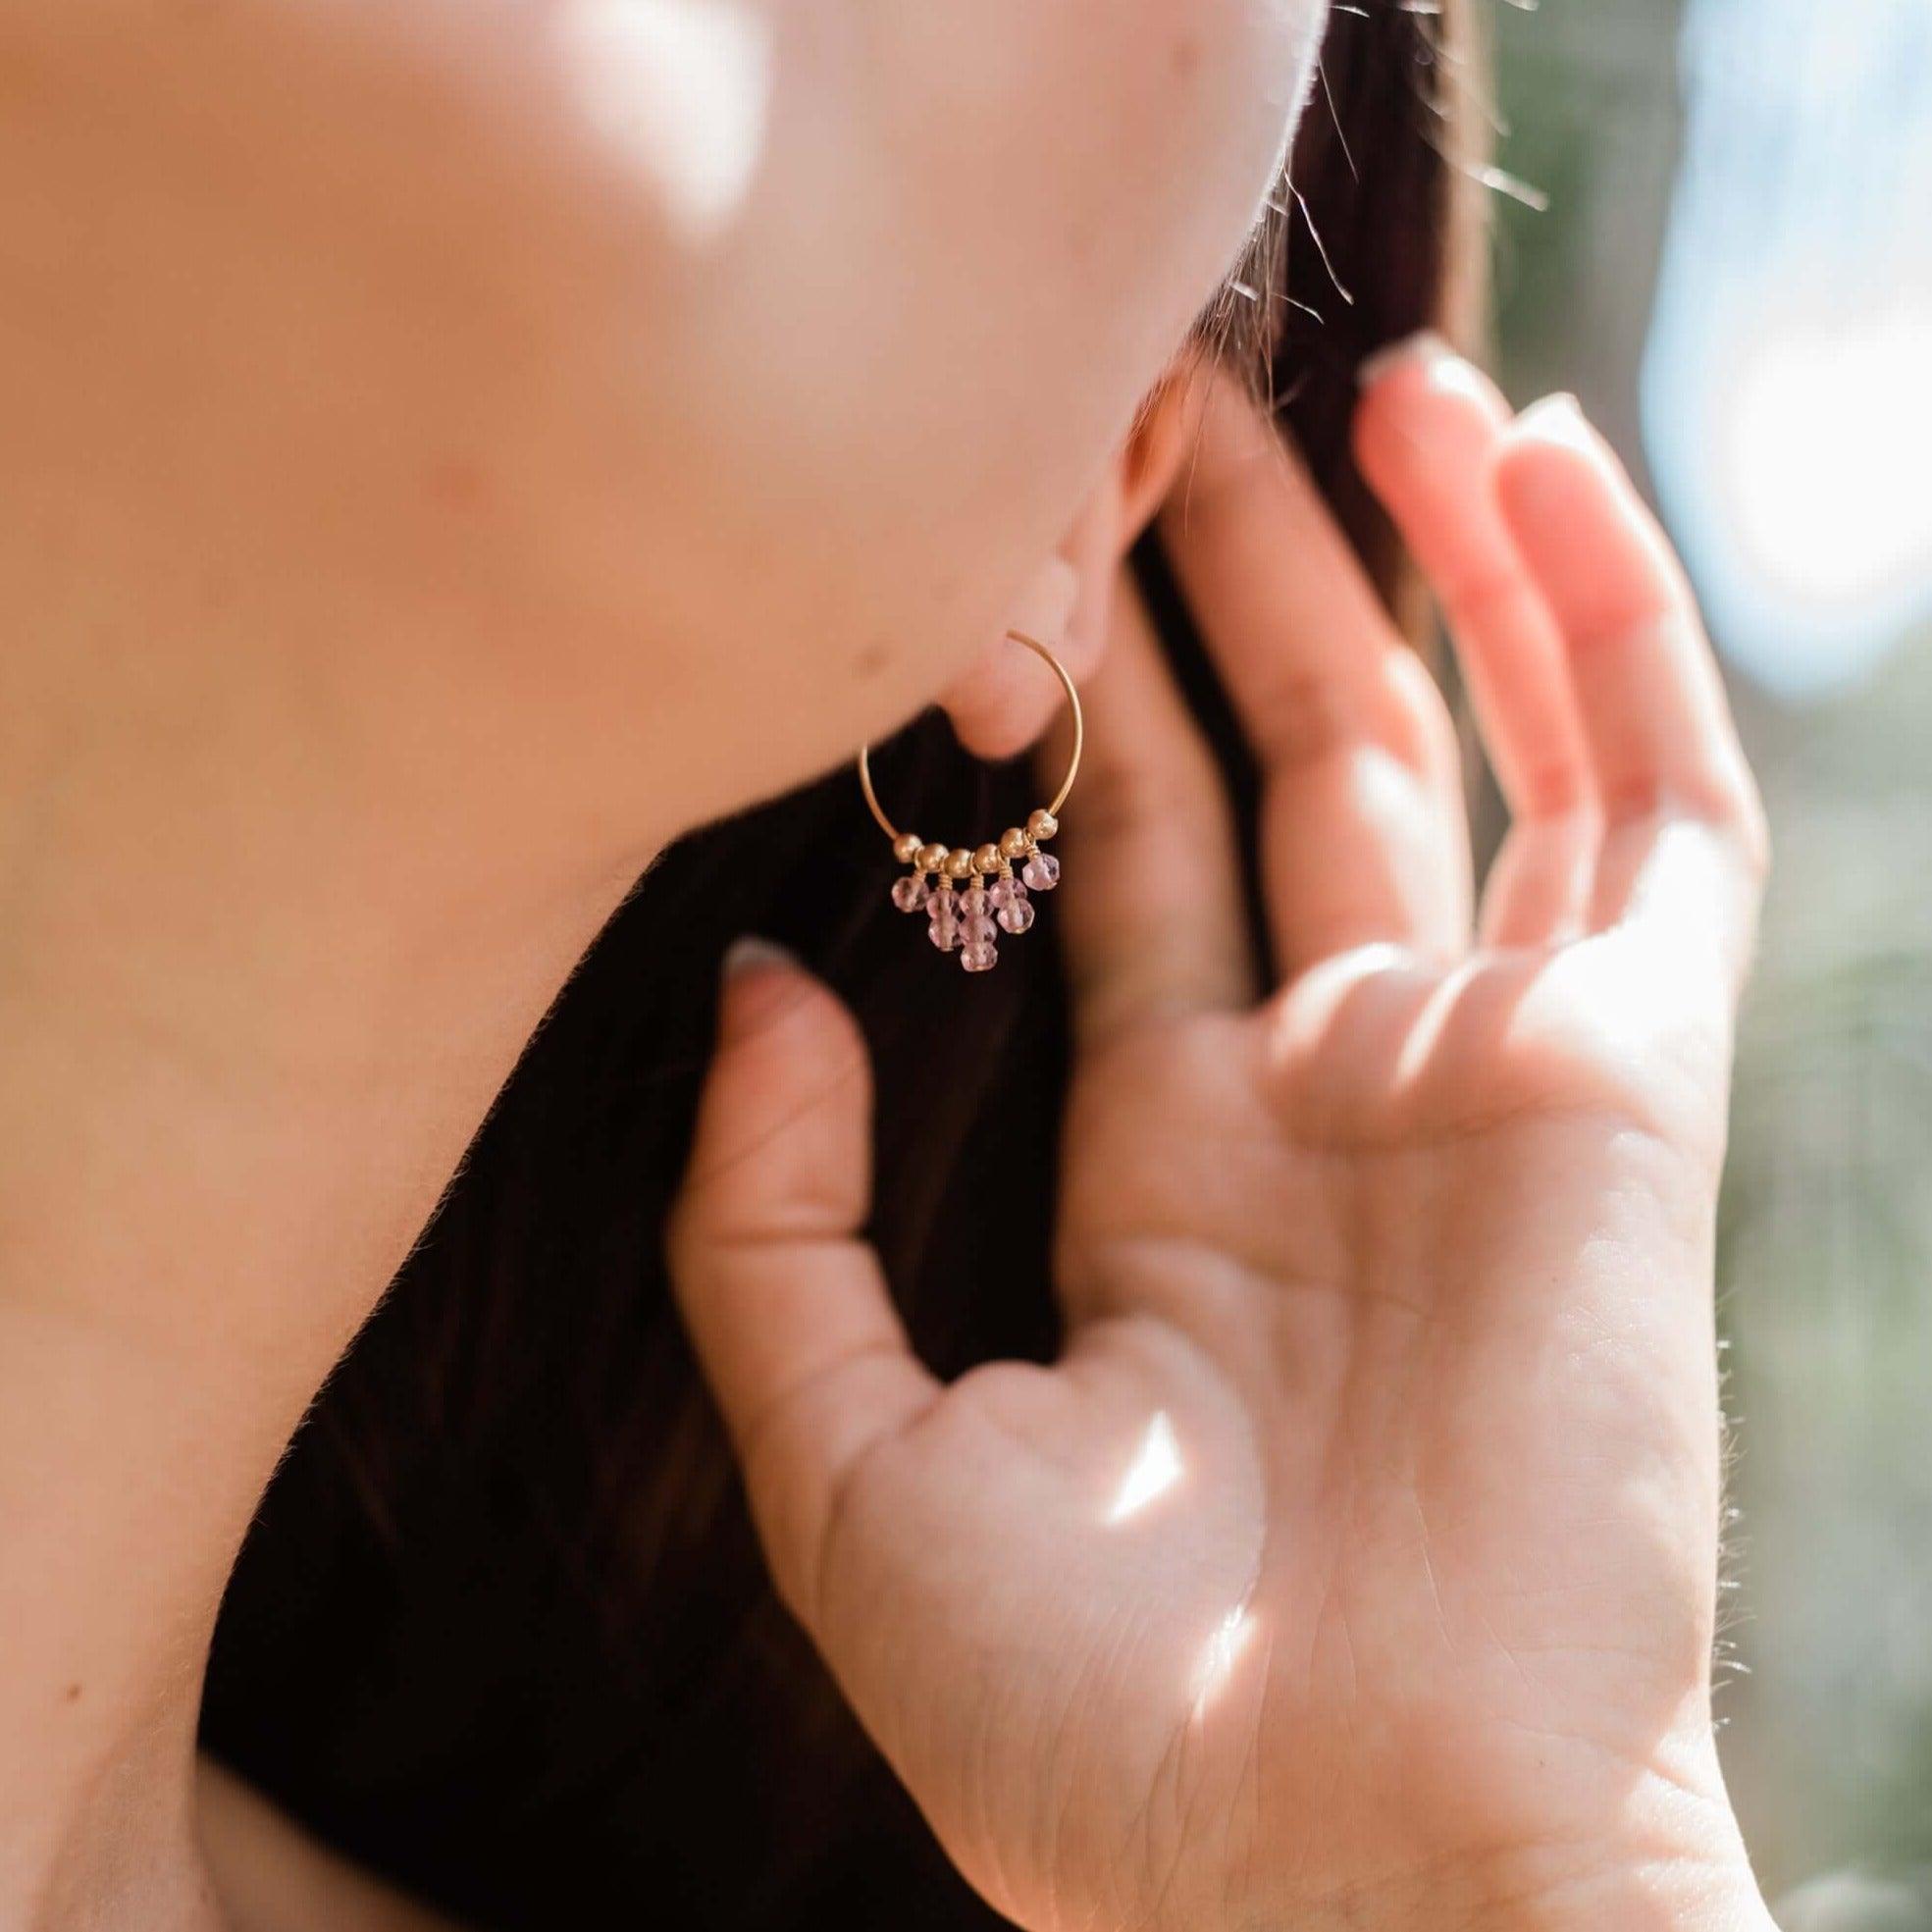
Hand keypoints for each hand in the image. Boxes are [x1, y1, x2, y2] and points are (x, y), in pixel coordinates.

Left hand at [668, 340, 1772, 1931]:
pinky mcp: (1630, 1086)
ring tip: (1360, 380)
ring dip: (1425, 565)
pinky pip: (1648, 812)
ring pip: (1472, 755)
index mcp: (1170, 1171)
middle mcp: (1332, 1099)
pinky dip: (1606, 633)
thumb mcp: (847, 1468)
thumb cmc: (1098, 1737)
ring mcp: (1492, 1075)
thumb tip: (757, 981)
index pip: (1121, 869)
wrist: (1345, 1886)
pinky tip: (1532, 466)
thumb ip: (775, 1223)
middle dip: (1230, 589)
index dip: (1072, 699)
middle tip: (1157, 406)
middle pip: (1283, 775)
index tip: (1013, 537)